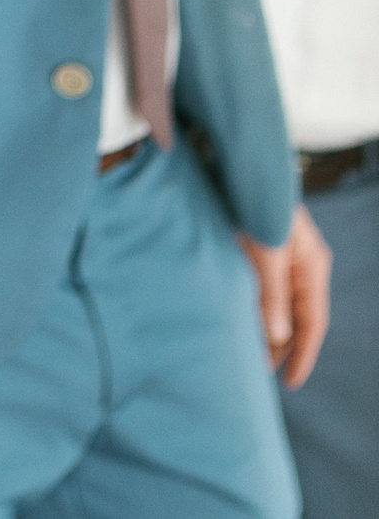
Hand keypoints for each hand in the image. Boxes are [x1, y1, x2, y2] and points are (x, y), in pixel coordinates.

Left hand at [242, 205, 331, 388]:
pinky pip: (258, 286)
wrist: (235, 164)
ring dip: (263, 325)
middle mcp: (299, 264)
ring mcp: (279, 255)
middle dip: (280, 345)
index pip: (312, 323)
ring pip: (275, 302)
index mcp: (311, 268)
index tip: (291, 382)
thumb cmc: (255, 205)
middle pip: (294, 316)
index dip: (302, 354)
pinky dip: (250, 304)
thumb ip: (271, 295)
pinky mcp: (256, 246)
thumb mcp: (265, 254)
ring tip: (245, 351)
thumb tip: (277, 336)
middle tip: (259, 372)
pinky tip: (235, 317)